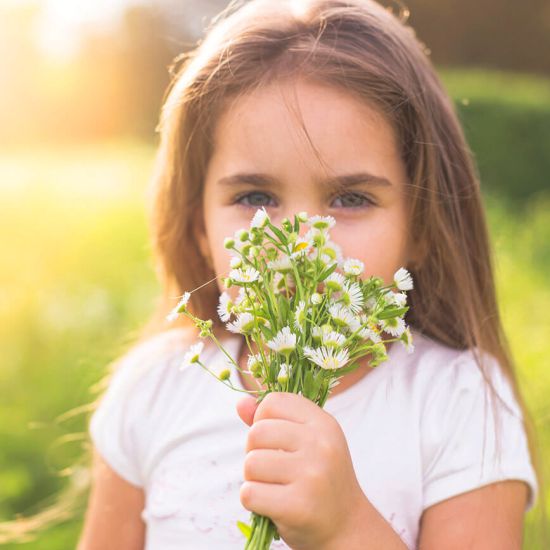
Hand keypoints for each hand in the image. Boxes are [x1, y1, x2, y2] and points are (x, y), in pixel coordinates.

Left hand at [236, 392, 367, 549]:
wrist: (347, 527)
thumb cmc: (318, 479)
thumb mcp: (305, 441)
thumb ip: (272, 420)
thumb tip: (241, 402)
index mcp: (323, 423)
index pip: (273, 401)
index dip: (263, 420)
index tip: (275, 440)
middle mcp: (321, 444)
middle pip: (257, 432)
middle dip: (254, 452)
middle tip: (273, 469)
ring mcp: (312, 474)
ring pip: (250, 463)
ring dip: (253, 479)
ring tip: (275, 487)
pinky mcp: (299, 505)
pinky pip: (249, 493)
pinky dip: (252, 501)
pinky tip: (273, 505)